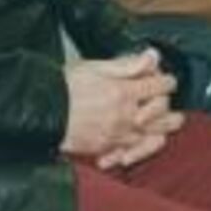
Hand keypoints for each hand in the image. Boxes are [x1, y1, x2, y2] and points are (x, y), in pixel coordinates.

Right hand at [62, 50, 183, 169]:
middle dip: (169, 107)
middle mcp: (126, 116)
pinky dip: (139, 150)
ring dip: (162, 130)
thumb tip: (152, 56)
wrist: (41, 112)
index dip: (167, 81)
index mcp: (124, 92)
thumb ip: (127, 64)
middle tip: (168, 103)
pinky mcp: (107, 149)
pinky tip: (140, 145)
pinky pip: (131, 153)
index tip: (167, 80)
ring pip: (153, 137)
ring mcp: (118, 135)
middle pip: (162, 114)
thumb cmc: (64, 87)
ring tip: (166, 126)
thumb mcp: (94, 67)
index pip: (159, 86)